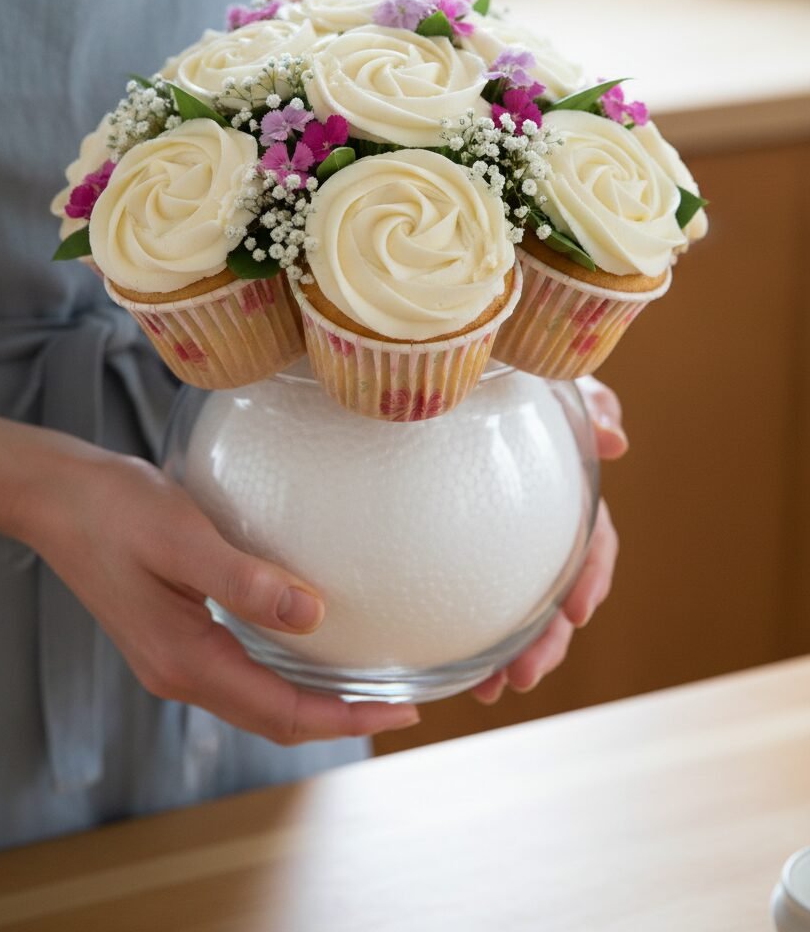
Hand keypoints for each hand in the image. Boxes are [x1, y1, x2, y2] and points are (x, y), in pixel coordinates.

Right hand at [8, 428, 420, 744]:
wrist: (56, 497)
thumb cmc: (112, 509)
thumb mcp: (184, 538)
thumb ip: (246, 582)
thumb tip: (311, 616)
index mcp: (184, 660)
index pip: (280, 711)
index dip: (344, 718)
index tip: (400, 711)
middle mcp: (179, 672)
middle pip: (273, 717)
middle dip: (339, 716)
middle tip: (401, 702)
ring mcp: (174, 657)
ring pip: (258, 697)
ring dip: (314, 697)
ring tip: (368, 682)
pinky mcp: (175, 634)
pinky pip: (242, 670)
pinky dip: (284, 671)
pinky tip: (309, 645)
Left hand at [472, 376, 625, 703]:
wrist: (447, 379)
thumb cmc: (509, 374)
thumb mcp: (552, 384)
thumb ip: (589, 406)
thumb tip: (616, 442)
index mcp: (566, 493)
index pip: (594, 541)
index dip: (593, 576)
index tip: (580, 610)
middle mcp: (541, 526)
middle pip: (558, 593)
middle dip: (549, 641)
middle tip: (522, 675)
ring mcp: (504, 545)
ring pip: (522, 611)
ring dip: (514, 654)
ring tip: (491, 690)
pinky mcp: (466, 555)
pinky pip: (479, 605)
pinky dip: (476, 641)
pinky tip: (459, 671)